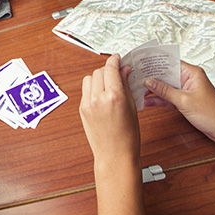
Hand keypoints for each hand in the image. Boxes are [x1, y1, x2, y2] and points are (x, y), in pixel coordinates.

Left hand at [80, 54, 149, 214]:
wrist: (115, 155)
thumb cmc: (128, 136)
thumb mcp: (132, 108)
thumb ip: (126, 86)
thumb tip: (125, 70)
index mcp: (114, 97)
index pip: (110, 68)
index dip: (115, 60)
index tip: (118, 58)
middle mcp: (98, 98)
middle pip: (99, 71)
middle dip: (108, 70)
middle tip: (117, 73)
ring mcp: (87, 104)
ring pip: (89, 78)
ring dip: (99, 78)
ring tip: (109, 85)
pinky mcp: (82, 109)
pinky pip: (85, 90)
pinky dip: (93, 88)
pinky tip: (102, 95)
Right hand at [144, 61, 214, 155]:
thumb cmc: (212, 114)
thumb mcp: (184, 101)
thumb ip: (165, 91)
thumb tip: (149, 81)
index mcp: (191, 73)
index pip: (169, 62)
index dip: (154, 62)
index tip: (141, 62)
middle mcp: (188, 79)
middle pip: (165, 74)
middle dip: (150, 77)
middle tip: (135, 77)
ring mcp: (186, 90)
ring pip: (165, 86)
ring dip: (153, 90)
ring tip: (137, 90)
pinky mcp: (185, 101)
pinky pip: (168, 97)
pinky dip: (159, 100)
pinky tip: (147, 102)